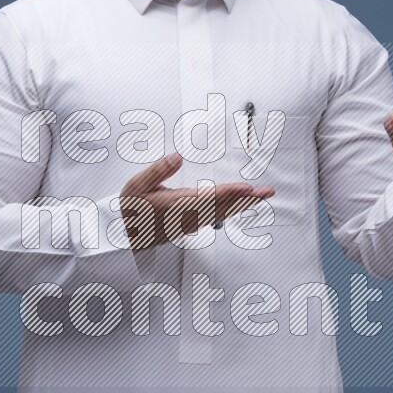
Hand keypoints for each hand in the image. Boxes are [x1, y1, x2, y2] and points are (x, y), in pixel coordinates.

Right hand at [118, 152, 275, 249]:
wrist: (125, 236)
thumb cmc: (131, 210)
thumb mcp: (137, 185)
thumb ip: (158, 171)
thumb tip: (177, 157)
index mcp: (176, 205)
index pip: (209, 197)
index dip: (230, 192)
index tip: (247, 188)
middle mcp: (188, 216)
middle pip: (224, 207)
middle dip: (247, 199)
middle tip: (267, 192)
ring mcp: (192, 222)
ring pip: (223, 213)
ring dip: (244, 205)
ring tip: (262, 196)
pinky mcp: (192, 225)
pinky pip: (218, 218)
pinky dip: (233, 211)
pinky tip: (242, 206)